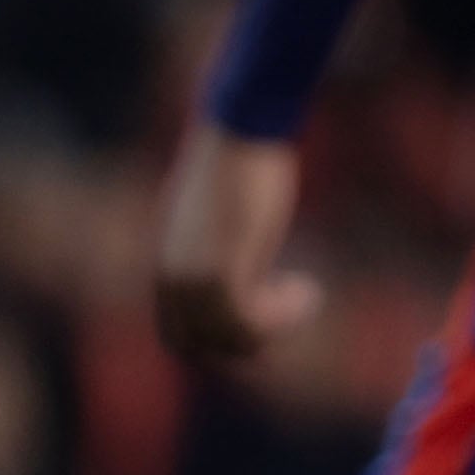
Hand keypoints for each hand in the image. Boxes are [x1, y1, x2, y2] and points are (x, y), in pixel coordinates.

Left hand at [154, 121, 320, 368]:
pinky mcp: (221, 271)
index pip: (175, 334)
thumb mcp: (215, 215)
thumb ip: (213, 246)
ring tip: (305, 296)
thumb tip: (235, 257)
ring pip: (228, 337)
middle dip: (244, 343)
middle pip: (196, 346)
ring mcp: (192, 278)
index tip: (258, 320)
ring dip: (272, 329)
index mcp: (165, 266)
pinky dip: (284, 316)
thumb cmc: (237, 162)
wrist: (240, 128)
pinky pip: (249, 321)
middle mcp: (170, 278)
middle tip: (286, 317)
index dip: (217, 339)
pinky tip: (309, 289)